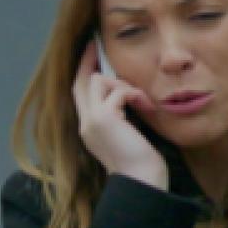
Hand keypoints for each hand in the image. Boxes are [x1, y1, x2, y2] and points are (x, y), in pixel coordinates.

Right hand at [72, 43, 168, 189]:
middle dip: (87, 61)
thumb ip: (121, 118)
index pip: (80, 94)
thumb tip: (128, 98)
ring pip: (98, 82)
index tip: (89, 55)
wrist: (141, 182)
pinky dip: (133, 95)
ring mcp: (92, 121)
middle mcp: (85, 123)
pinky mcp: (104, 118)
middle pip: (81, 83)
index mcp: (90, 129)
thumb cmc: (141, 164)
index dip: (83, 73)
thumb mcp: (127, 136)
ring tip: (141, 101)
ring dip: (122, 85)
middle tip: (95, 44)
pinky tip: (146, 107)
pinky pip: (118, 92)